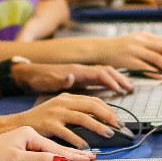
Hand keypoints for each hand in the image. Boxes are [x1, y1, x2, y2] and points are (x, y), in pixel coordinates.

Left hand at [0, 126, 92, 160]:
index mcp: (30, 133)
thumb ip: (40, 160)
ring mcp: (25, 140)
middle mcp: (30, 134)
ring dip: (67, 154)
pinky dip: (55, 155)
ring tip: (84, 157)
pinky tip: (62, 158)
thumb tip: (61, 160)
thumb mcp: (16, 160)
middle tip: (92, 157)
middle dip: (75, 153)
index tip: (89, 159)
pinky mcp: (21, 148)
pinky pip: (44, 152)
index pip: (56, 148)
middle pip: (56, 147)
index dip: (73, 156)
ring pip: (51, 149)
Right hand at [12, 94, 125, 147]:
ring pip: (83, 118)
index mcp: (67, 97)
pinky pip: (67, 132)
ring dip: (98, 127)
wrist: (15, 124)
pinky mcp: (48, 124)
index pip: (93, 100)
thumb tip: (97, 117)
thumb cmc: (40, 120)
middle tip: (118, 126)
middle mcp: (62, 102)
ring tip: (108, 134)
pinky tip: (86, 146)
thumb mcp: (58, 109)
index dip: (108, 109)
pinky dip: (78, 140)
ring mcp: (55, 112)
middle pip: (91, 106)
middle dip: (108, 116)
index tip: (117, 119)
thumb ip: (76, 110)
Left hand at [15, 61, 132, 95]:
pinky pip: (99, 77)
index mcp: (77, 71)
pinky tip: (114, 89)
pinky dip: (110, 81)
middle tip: (130, 89)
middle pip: (106, 71)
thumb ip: (60, 80)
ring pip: (105, 73)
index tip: (120, 91)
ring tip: (128, 88)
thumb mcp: (47, 81)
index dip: (111, 81)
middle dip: (120, 79)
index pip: (99, 73)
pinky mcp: (81, 77)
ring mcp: (82, 72)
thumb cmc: (39, 79)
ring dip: (117, 79)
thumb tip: (72, 76)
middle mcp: (82, 69)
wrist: (30, 74)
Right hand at [93, 33, 161, 79]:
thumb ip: (149, 49)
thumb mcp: (134, 43)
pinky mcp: (128, 61)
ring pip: (157, 58)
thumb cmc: (117, 49)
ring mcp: (134, 50)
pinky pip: (145, 67)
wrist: (98, 49)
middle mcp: (141, 41)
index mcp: (144, 36)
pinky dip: (156, 72)